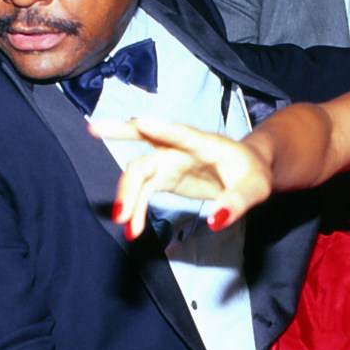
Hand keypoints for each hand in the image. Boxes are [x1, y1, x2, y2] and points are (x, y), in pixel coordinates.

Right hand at [89, 115, 272, 238]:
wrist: (250, 171)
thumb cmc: (254, 173)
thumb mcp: (256, 188)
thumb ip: (238, 201)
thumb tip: (216, 220)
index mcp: (207, 144)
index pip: (183, 133)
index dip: (162, 128)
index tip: (139, 121)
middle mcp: (183, 147)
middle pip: (148, 137)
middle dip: (120, 133)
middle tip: (92, 129)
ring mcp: (171, 161)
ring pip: (139, 169)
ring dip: (127, 193)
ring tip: (123, 222)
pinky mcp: (166, 177)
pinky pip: (143, 190)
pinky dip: (135, 208)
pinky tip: (132, 228)